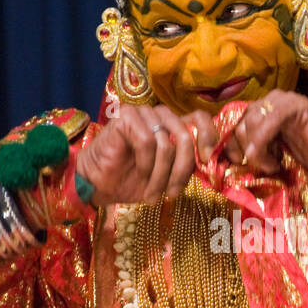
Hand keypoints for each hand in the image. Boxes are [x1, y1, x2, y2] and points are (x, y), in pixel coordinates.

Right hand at [75, 105, 197, 206]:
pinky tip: (140, 175)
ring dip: (161, 175)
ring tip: (153, 194)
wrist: (97, 184)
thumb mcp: (168, 173)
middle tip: (173, 193)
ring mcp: (142, 113)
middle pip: (185, 135)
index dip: (209, 136)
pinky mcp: (125, 117)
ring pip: (166, 143)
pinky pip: (146, 141)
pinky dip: (146, 164)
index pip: (199, 118)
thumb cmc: (132, 180)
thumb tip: (210, 159)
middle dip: (182, 170)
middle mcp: (159, 115)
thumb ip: (187, 162)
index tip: (206, 160)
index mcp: (172, 125)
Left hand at [190, 90, 307, 182]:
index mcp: (262, 109)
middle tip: (259, 167)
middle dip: (242, 149)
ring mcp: (284, 100)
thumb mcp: (269, 152)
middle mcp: (271, 100)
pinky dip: (264, 143)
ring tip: (271, 165)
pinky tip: (273, 161)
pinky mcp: (297, 106)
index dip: (230, 144)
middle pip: (240, 121)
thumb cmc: (304, 160)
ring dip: (256, 150)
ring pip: (251, 121)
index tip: (237, 164)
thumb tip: (223, 155)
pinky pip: (269, 121)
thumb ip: (250, 146)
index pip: (234, 121)